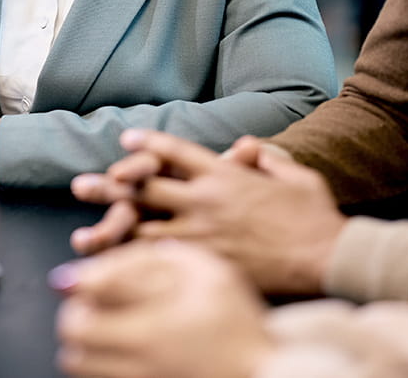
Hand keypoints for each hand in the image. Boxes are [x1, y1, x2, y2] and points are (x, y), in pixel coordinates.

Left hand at [53, 239, 272, 377]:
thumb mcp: (204, 271)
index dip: (78, 279)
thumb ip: (152, 259)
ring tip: (103, 325)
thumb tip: (99, 265)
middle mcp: (140, 358)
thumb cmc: (238, 321)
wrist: (264, 372)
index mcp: (153, 321)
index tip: (77, 276)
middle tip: (92, 301)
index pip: (89, 294)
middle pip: (75, 331)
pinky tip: (118, 349)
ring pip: (78, 361)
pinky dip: (96, 361)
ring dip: (82, 339)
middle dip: (76, 310)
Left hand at [82, 129, 345, 294]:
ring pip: (144, 229)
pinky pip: (161, 264)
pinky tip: (114, 268)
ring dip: (112, 228)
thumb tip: (250, 147)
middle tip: (81, 184)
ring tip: (84, 233)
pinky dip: (136, 264)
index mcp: (224, 173)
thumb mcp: (295, 175)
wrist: (326, 255)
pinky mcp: (205, 264)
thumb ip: (268, 158)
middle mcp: (205, 200)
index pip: (175, 153)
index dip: (147, 144)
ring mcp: (202, 234)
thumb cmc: (315, 216)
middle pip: (146, 188)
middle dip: (110, 185)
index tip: (125, 140)